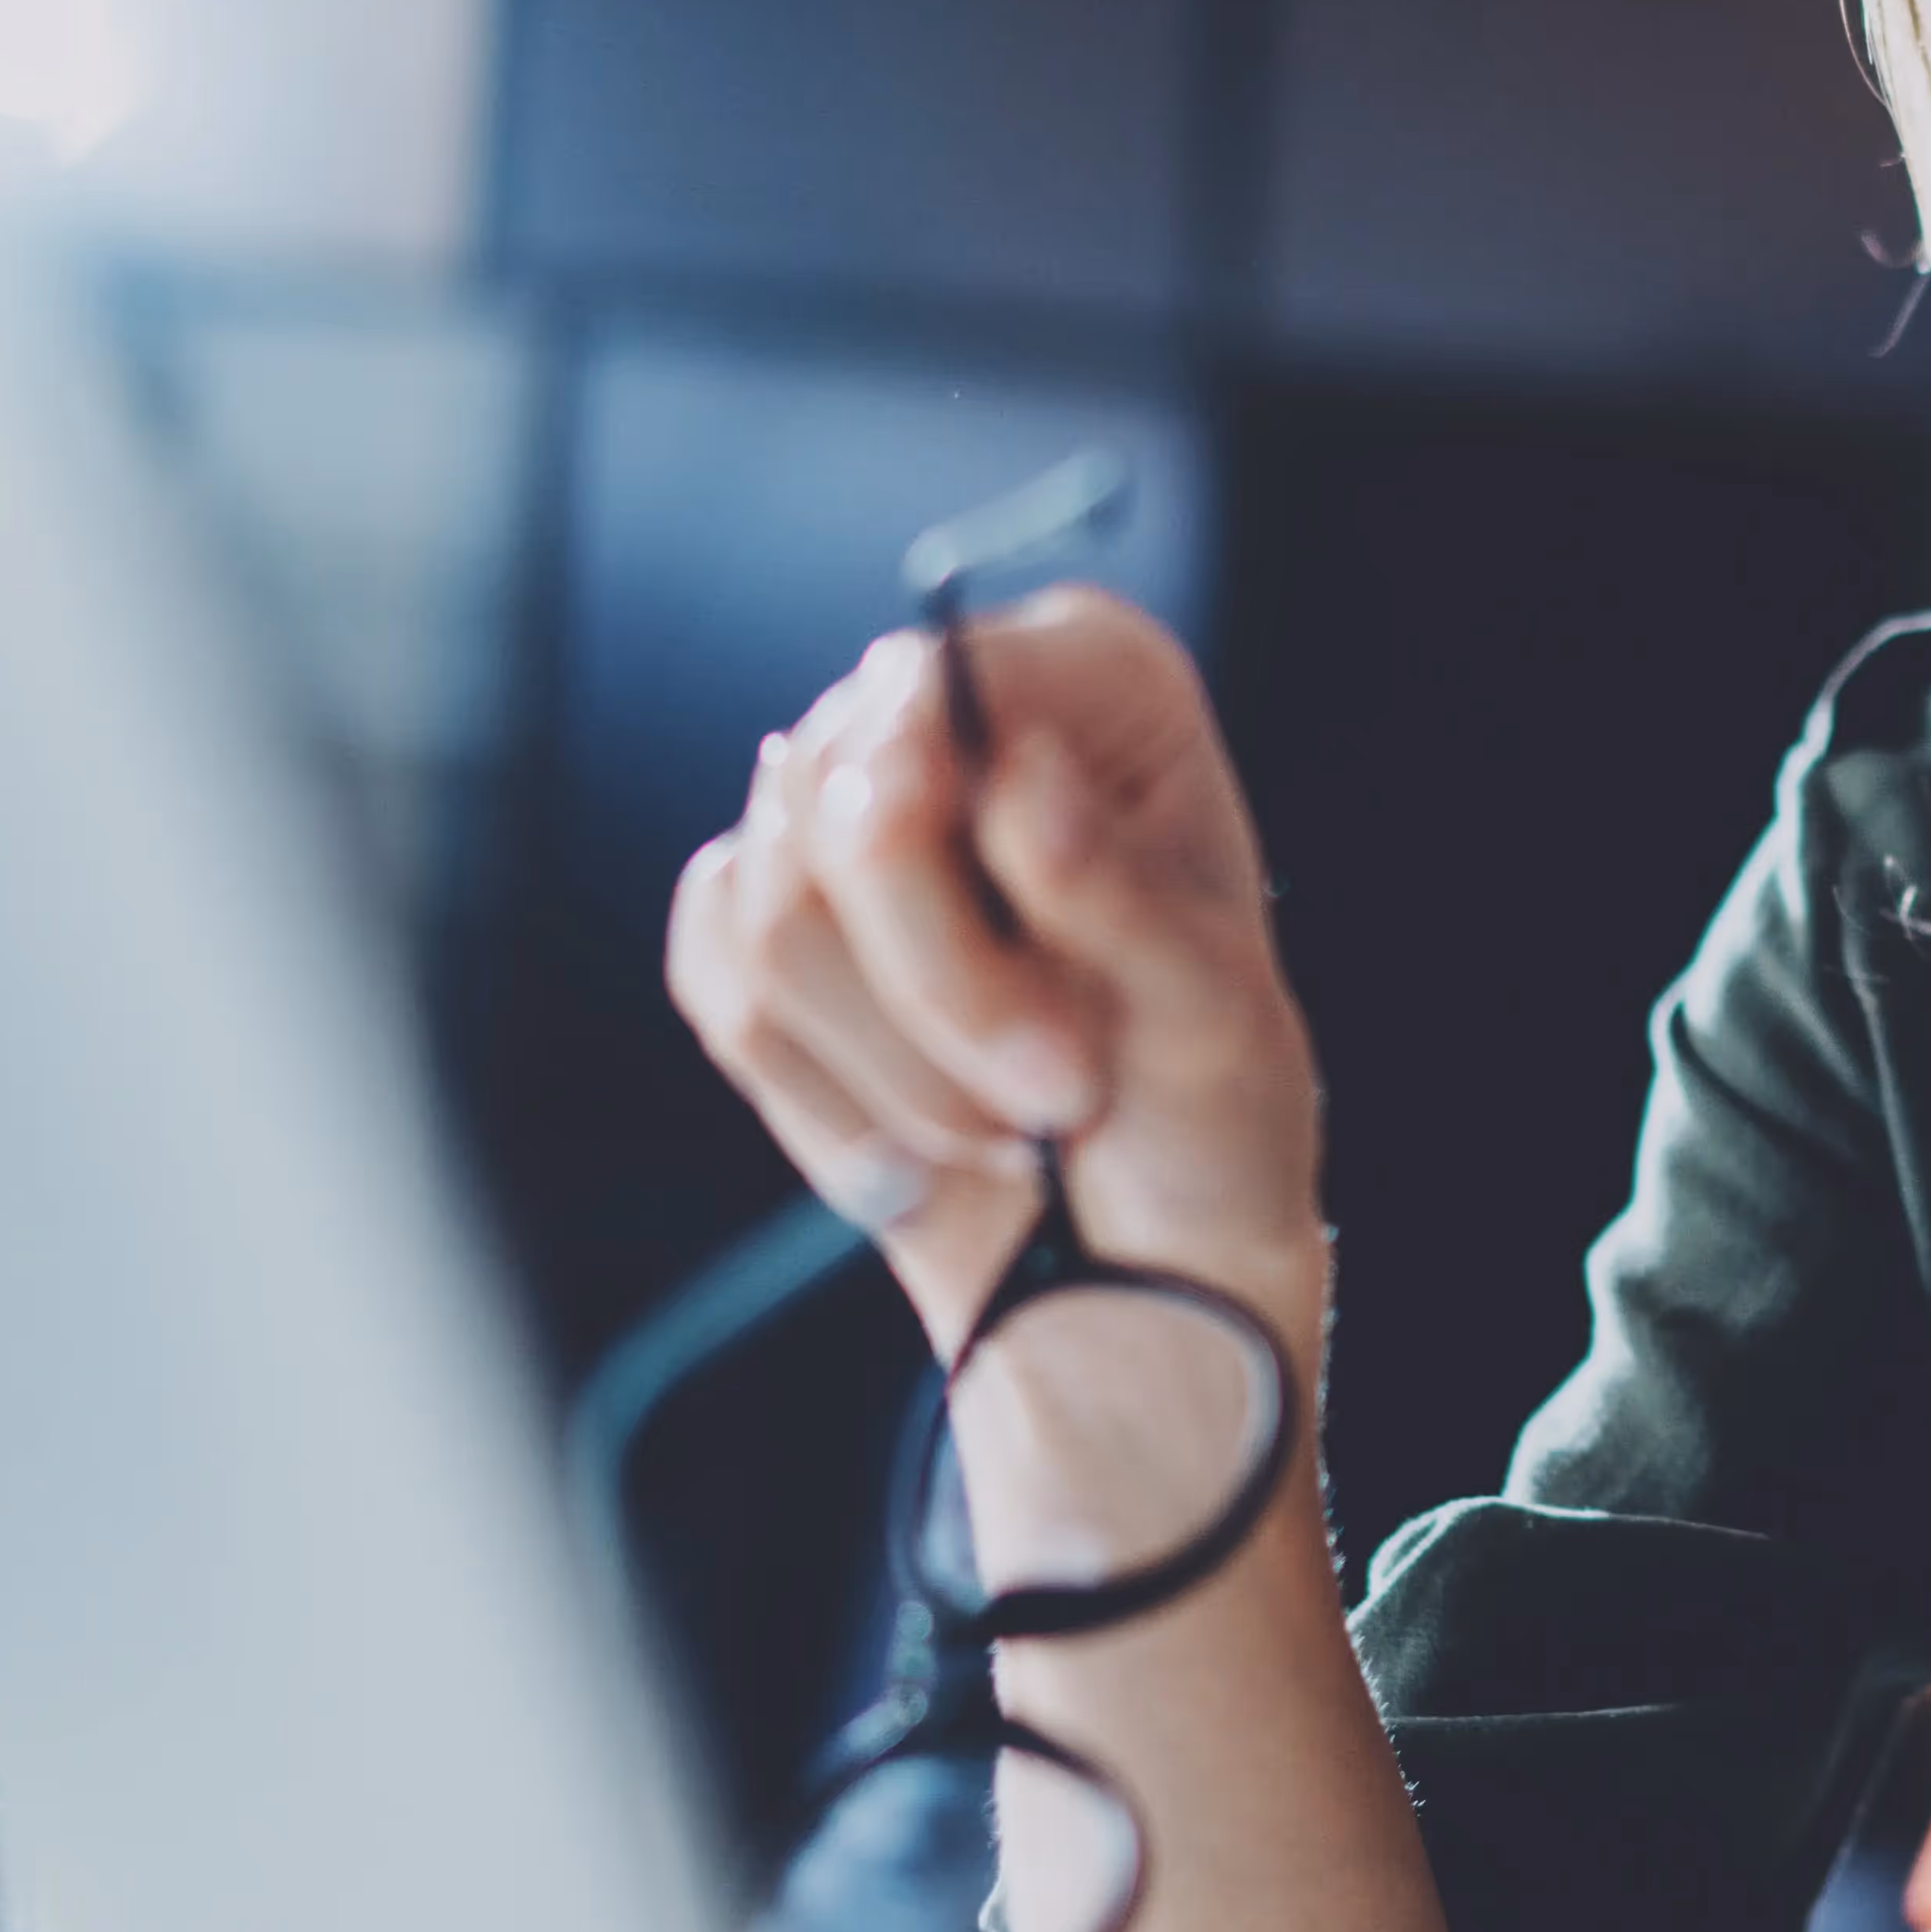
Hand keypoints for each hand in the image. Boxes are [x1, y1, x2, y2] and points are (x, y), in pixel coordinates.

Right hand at [662, 586, 1327, 1364]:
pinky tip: (919, 1147)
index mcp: (1092, 679)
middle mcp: (953, 713)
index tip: (1023, 993)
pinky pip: (723, 980)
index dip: (941, 838)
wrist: (1137, 1252)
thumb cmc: (1203, 1114)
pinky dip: (825, 1094)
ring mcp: (845, 813)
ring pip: (772, 914)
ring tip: (1010, 1128)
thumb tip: (1019, 775)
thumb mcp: (1206, 1016)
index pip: (933, 689)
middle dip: (941, 995)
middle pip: (836, 810)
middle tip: (1053, 1099)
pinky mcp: (767, 918)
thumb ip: (1114, 894)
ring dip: (895, 1066)